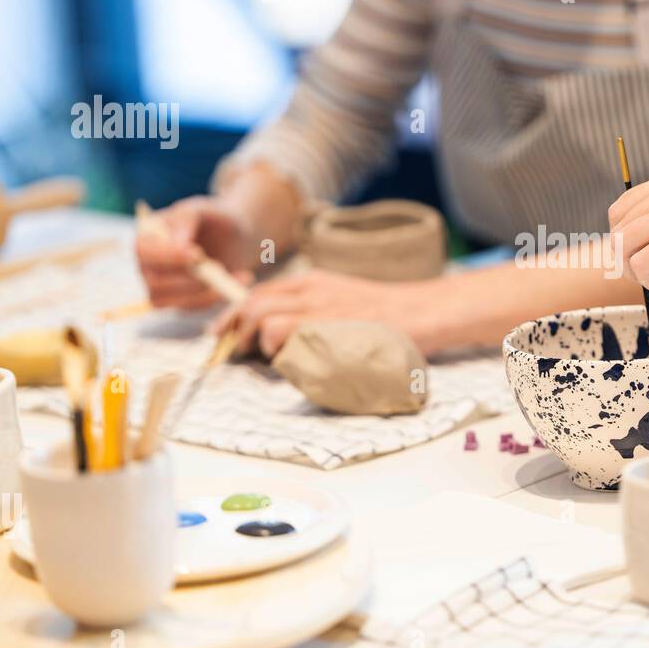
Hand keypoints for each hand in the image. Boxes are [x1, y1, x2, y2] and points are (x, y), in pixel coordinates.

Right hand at [136, 196, 256, 308]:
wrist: (236, 237)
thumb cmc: (214, 219)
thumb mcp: (202, 210)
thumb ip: (187, 220)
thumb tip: (178, 243)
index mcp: (146, 239)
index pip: (145, 252)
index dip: (169, 257)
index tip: (197, 255)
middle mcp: (148, 266)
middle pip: (155, 283)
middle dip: (187, 279)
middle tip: (217, 267)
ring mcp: (162, 288)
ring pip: (173, 302)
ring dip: (203, 291)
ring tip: (232, 271)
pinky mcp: (182, 302)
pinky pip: (194, 307)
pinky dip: (218, 296)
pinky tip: (243, 277)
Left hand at [213, 270, 448, 357]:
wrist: (425, 311)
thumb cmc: (387, 315)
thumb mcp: (343, 298)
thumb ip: (312, 308)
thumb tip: (277, 332)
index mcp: (313, 283)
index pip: (259, 292)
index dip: (234, 314)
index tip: (223, 333)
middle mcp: (313, 293)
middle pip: (254, 304)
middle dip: (236, 330)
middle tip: (234, 351)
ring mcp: (323, 312)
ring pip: (266, 320)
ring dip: (258, 343)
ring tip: (268, 358)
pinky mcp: (333, 332)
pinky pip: (290, 341)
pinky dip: (282, 354)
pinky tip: (293, 364)